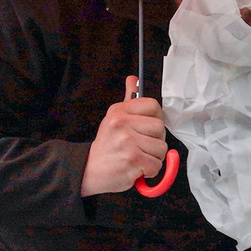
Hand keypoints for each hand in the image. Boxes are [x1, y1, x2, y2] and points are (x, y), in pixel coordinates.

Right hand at [81, 75, 167, 195]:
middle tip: (141, 146)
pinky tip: (137, 168)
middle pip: (160, 127)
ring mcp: (127, 141)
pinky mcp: (132, 159)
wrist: (90, 171)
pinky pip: (156, 164)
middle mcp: (122, 123)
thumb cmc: (106, 147)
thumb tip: (133, 79)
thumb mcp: (113, 119)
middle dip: (155, 141)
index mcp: (119, 111)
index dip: (156, 119)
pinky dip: (150, 170)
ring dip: (153, 158)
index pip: (153, 105)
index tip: (148, 128)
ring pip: (161, 148)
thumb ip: (127, 100)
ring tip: (137, 157)